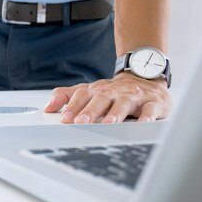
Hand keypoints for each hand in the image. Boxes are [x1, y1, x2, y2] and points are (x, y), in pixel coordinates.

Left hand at [44, 73, 171, 123]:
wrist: (146, 77)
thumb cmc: (114, 91)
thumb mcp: (90, 91)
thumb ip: (67, 96)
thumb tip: (48, 107)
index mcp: (97, 90)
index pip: (83, 95)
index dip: (72, 106)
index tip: (64, 118)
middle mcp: (114, 92)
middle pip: (101, 99)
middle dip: (90, 111)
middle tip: (80, 122)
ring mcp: (134, 96)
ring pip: (124, 103)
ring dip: (115, 113)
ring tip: (108, 123)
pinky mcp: (153, 102)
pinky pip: (150, 109)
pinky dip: (147, 116)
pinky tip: (142, 124)